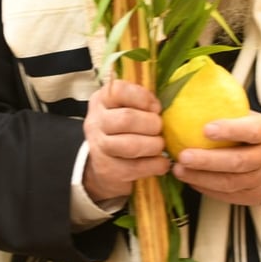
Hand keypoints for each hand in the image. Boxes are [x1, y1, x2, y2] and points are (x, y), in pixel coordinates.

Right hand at [82, 79, 170, 203]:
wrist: (107, 164)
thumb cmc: (125, 129)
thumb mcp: (128, 108)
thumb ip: (142, 101)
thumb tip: (165, 103)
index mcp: (102, 100)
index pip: (119, 91)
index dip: (143, 97)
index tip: (156, 107)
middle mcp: (96, 122)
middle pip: (127, 118)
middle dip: (152, 124)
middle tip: (160, 128)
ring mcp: (99, 147)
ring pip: (131, 145)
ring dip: (154, 145)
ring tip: (160, 145)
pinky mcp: (107, 170)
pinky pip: (136, 167)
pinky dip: (155, 165)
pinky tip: (162, 163)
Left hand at [172, 113, 260, 207]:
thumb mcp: (260, 120)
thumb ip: (235, 114)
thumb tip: (198, 97)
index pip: (252, 131)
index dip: (230, 130)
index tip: (206, 128)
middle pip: (238, 162)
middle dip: (208, 160)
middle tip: (183, 155)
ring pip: (230, 183)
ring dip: (201, 177)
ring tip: (179, 169)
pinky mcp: (254, 197)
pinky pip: (228, 196)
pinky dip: (206, 188)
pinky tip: (191, 179)